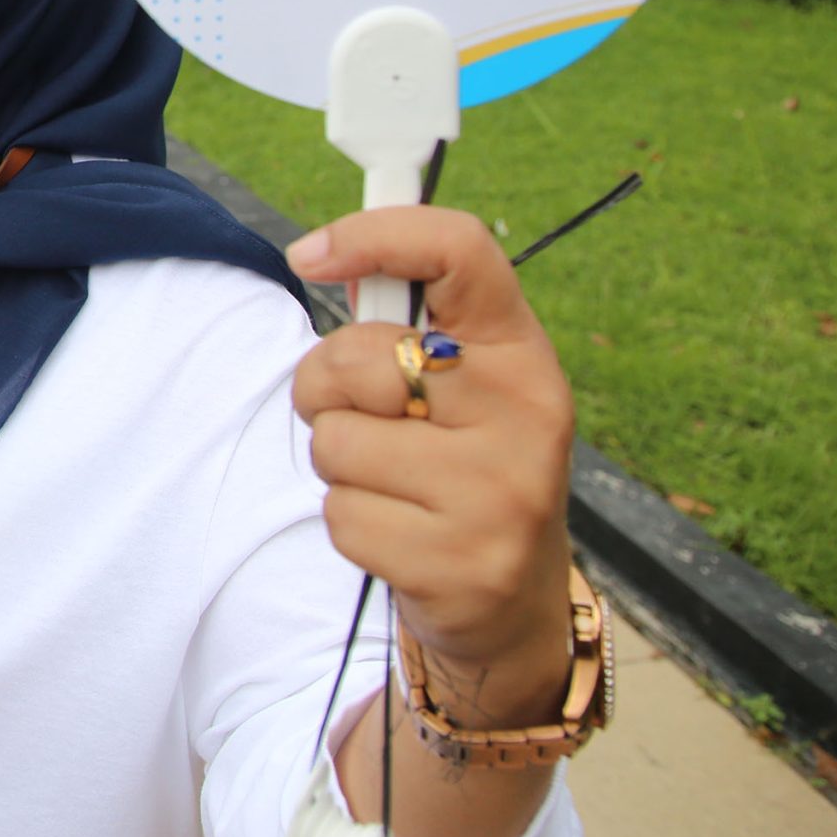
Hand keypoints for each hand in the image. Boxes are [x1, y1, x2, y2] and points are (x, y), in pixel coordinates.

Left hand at [290, 207, 577, 726]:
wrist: (514, 602)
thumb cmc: (462, 464)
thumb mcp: (459, 385)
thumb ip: (401, 319)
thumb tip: (318, 252)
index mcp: (521, 351)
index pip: (459, 250)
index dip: (373, 234)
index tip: (310, 255)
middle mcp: (526, 413)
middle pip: (355, 357)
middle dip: (325, 388)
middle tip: (365, 417)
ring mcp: (501, 492)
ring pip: (335, 443)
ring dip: (339, 466)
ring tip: (396, 484)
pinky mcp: (464, 564)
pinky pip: (340, 516)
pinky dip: (352, 524)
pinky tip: (402, 533)